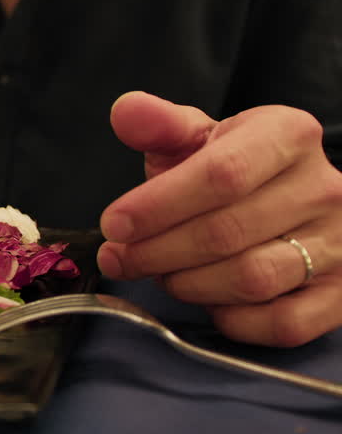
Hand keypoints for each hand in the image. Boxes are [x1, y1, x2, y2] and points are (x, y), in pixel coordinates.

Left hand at [97, 91, 341, 346]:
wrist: (290, 197)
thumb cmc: (230, 167)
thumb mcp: (196, 136)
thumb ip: (159, 124)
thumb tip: (126, 111)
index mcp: (288, 135)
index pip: (220, 174)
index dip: (158, 206)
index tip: (114, 224)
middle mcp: (324, 188)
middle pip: (227, 232)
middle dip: (157, 252)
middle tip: (119, 258)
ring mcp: (340, 243)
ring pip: (253, 278)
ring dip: (188, 284)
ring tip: (158, 274)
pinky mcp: (341, 294)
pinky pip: (284, 323)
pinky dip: (234, 320)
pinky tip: (206, 301)